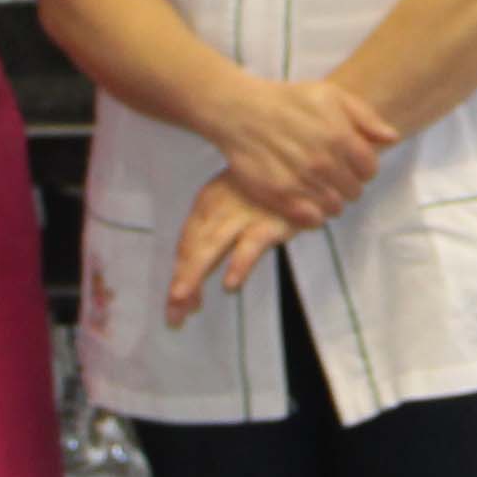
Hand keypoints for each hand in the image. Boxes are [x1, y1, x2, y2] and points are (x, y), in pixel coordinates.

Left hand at [161, 173, 297, 327]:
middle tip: (172, 312)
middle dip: (180, 279)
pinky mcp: (272, 221)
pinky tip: (230, 283)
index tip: (176, 303)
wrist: (304, 164)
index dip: (179, 273)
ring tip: (180, 297)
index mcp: (208, 203)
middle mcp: (219, 207)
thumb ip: (218, 237)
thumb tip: (195, 277)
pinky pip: (252, 245)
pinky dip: (239, 263)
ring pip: (212, 247)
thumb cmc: (267, 189)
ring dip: (194, 272)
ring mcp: (244, 213)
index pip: (187, 243)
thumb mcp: (238, 204)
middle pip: (192, 247)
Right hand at [208, 73, 396, 224]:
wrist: (240, 112)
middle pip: (354, 191)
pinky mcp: (281, 197)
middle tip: (332, 174)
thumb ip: (365, 117)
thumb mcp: (331, 95)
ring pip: (335, 207)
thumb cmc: (288, 101)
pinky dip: (314, 214)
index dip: (363, 167)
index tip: (351, 163)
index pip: (370, 169)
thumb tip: (392, 138)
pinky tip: (306, 198)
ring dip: (331, 199)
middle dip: (348, 183)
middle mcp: (323, 163)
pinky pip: (312, 219)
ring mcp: (302, 182)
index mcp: (340, 137)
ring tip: (318, 185)